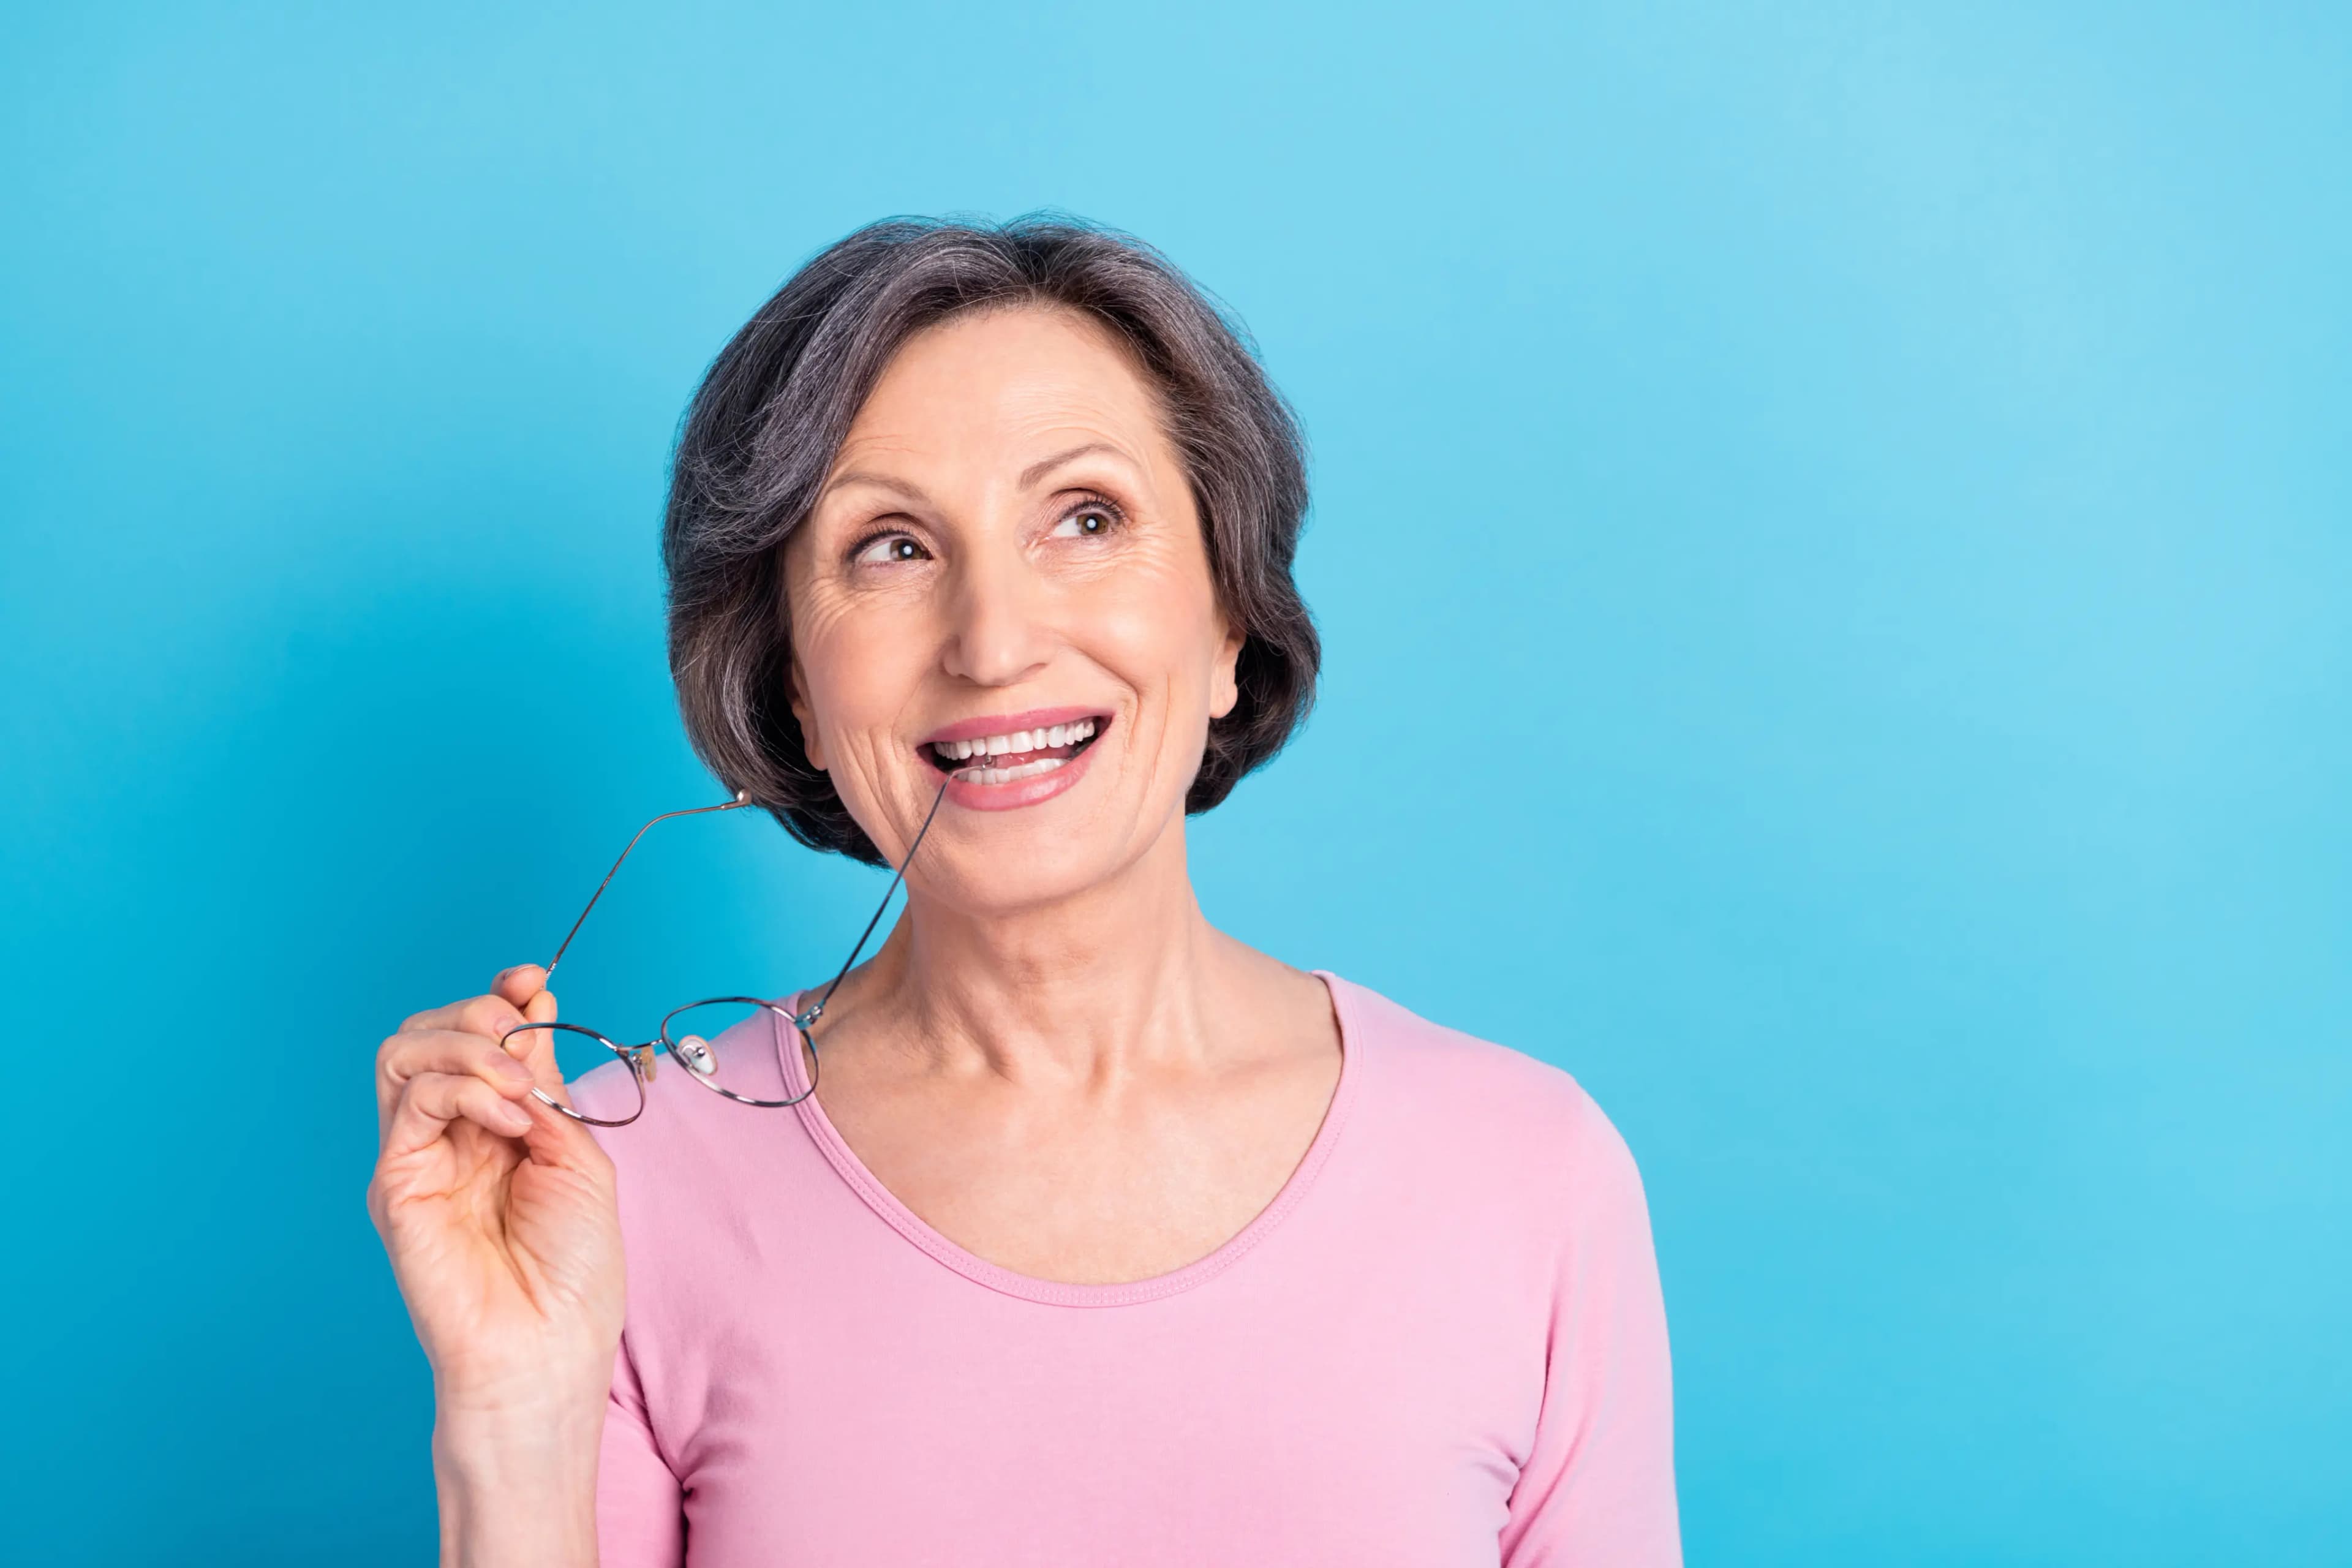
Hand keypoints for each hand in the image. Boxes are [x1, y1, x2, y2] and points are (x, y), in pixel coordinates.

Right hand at [366, 965, 623, 1419]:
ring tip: (517, 1086)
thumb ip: (544, 1081)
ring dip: (467, 1045)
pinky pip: (410, 1101)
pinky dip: (462, 1088)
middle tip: (522, 1037)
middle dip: (478, 1014)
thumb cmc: (573, 1266)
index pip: (475, 1035)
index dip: (499, 997)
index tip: (530, 980)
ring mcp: (416, 1156)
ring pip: (403, 1053)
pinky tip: (507, 1118)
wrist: (549, 1344)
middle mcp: (449, 1134)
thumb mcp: (576, 1151)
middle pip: (428, 1032)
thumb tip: (530, 1003)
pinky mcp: (395, 1182)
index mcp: (496, 1123)